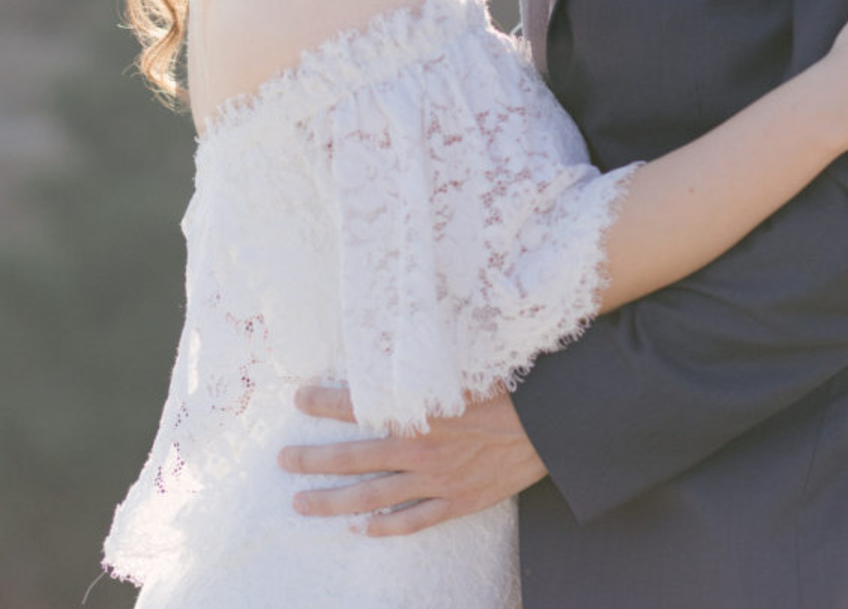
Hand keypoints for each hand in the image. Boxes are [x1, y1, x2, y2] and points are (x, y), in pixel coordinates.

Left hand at [278, 384, 547, 535]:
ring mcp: (435, 481)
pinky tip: (360, 529)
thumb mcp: (468, 362)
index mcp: (419, 410)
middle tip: (283, 460)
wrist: (552, 427)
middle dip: (313, 459)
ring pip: (371, 497)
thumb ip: (429, 359)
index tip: (298, 397)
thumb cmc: (512, 386)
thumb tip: (405, 332)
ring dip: (332, 501)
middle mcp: (419, 449)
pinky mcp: (456, 502)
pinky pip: (412, 520)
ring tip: (301, 502)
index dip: (324, 402)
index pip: (358, 406)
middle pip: (353, 458)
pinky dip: (384, 527)